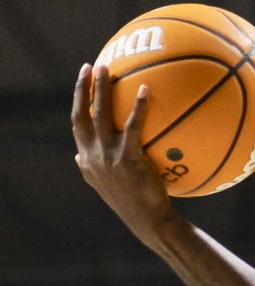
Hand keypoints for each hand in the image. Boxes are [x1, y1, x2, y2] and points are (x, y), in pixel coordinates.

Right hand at [72, 63, 176, 244]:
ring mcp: (108, 156)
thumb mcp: (104, 185)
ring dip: (102, 89)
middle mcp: (91, 155)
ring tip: (108, 69)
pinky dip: (138, 106)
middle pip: (82, 114)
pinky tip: (146, 90)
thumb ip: (90, 168)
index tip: (81, 81)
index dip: (77, 101)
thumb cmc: (132, 202)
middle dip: (83, 88)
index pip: (77, 123)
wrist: (147, 220)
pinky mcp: (127, 158)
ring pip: (100, 115)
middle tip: (90, 66)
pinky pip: (133, 126)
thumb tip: (79, 155)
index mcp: (86, 159)